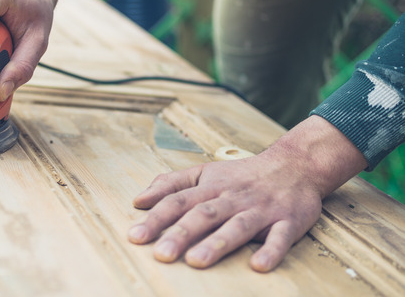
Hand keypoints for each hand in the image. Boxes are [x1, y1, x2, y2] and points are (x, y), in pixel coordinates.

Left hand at [127, 115, 366, 271]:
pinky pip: (281, 237)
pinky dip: (271, 251)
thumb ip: (170, 184)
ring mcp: (261, 209)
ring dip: (218, 243)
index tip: (134, 237)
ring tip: (197, 261)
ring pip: (237, 226)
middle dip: (181, 234)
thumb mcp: (204, 172)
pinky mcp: (288, 221)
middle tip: (161, 255)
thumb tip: (138, 201)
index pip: (178, 201)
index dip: (156, 218)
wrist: (296, 164)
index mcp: (211, 187)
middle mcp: (233, 197)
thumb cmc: (241, 174)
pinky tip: (258, 266)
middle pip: (204, 214)